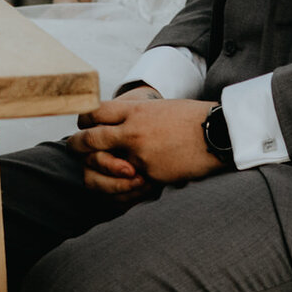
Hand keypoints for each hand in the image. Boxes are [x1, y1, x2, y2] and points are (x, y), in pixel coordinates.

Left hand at [69, 98, 225, 189]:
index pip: (95, 112)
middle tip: (73, 147)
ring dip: (93, 167)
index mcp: (136, 110)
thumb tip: (121, 122)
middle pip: (89, 138)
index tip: (84, 125)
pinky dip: (120, 183)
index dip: (85, 120)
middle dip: (77, 145)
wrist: (217, 133)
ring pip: (101, 163)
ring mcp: (138, 154)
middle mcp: (132, 130)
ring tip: (89, 170)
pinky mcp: (148, 173)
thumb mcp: (162, 108)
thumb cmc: (193, 118)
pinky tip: (120, 182)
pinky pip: (124, 181)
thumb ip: (138, 115)